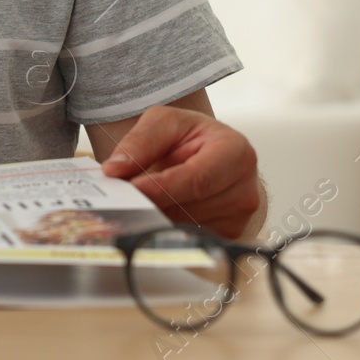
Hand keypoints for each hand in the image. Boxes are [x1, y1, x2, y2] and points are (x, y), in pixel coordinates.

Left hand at [99, 105, 261, 239]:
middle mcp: (245, 187)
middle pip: (191, 206)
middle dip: (154, 202)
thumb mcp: (163, 123)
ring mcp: (240, 215)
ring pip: (187, 225)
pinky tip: (161, 208)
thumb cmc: (190, 135)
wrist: (204, 150)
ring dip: (159, 214)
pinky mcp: (229, 233)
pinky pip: (190, 237)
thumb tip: (115, 169)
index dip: (162, 187)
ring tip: (145, 197)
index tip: (132, 189)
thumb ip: (139, 143)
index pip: (197, 179)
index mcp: (236, 152)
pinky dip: (169, 225)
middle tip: (125, 197)